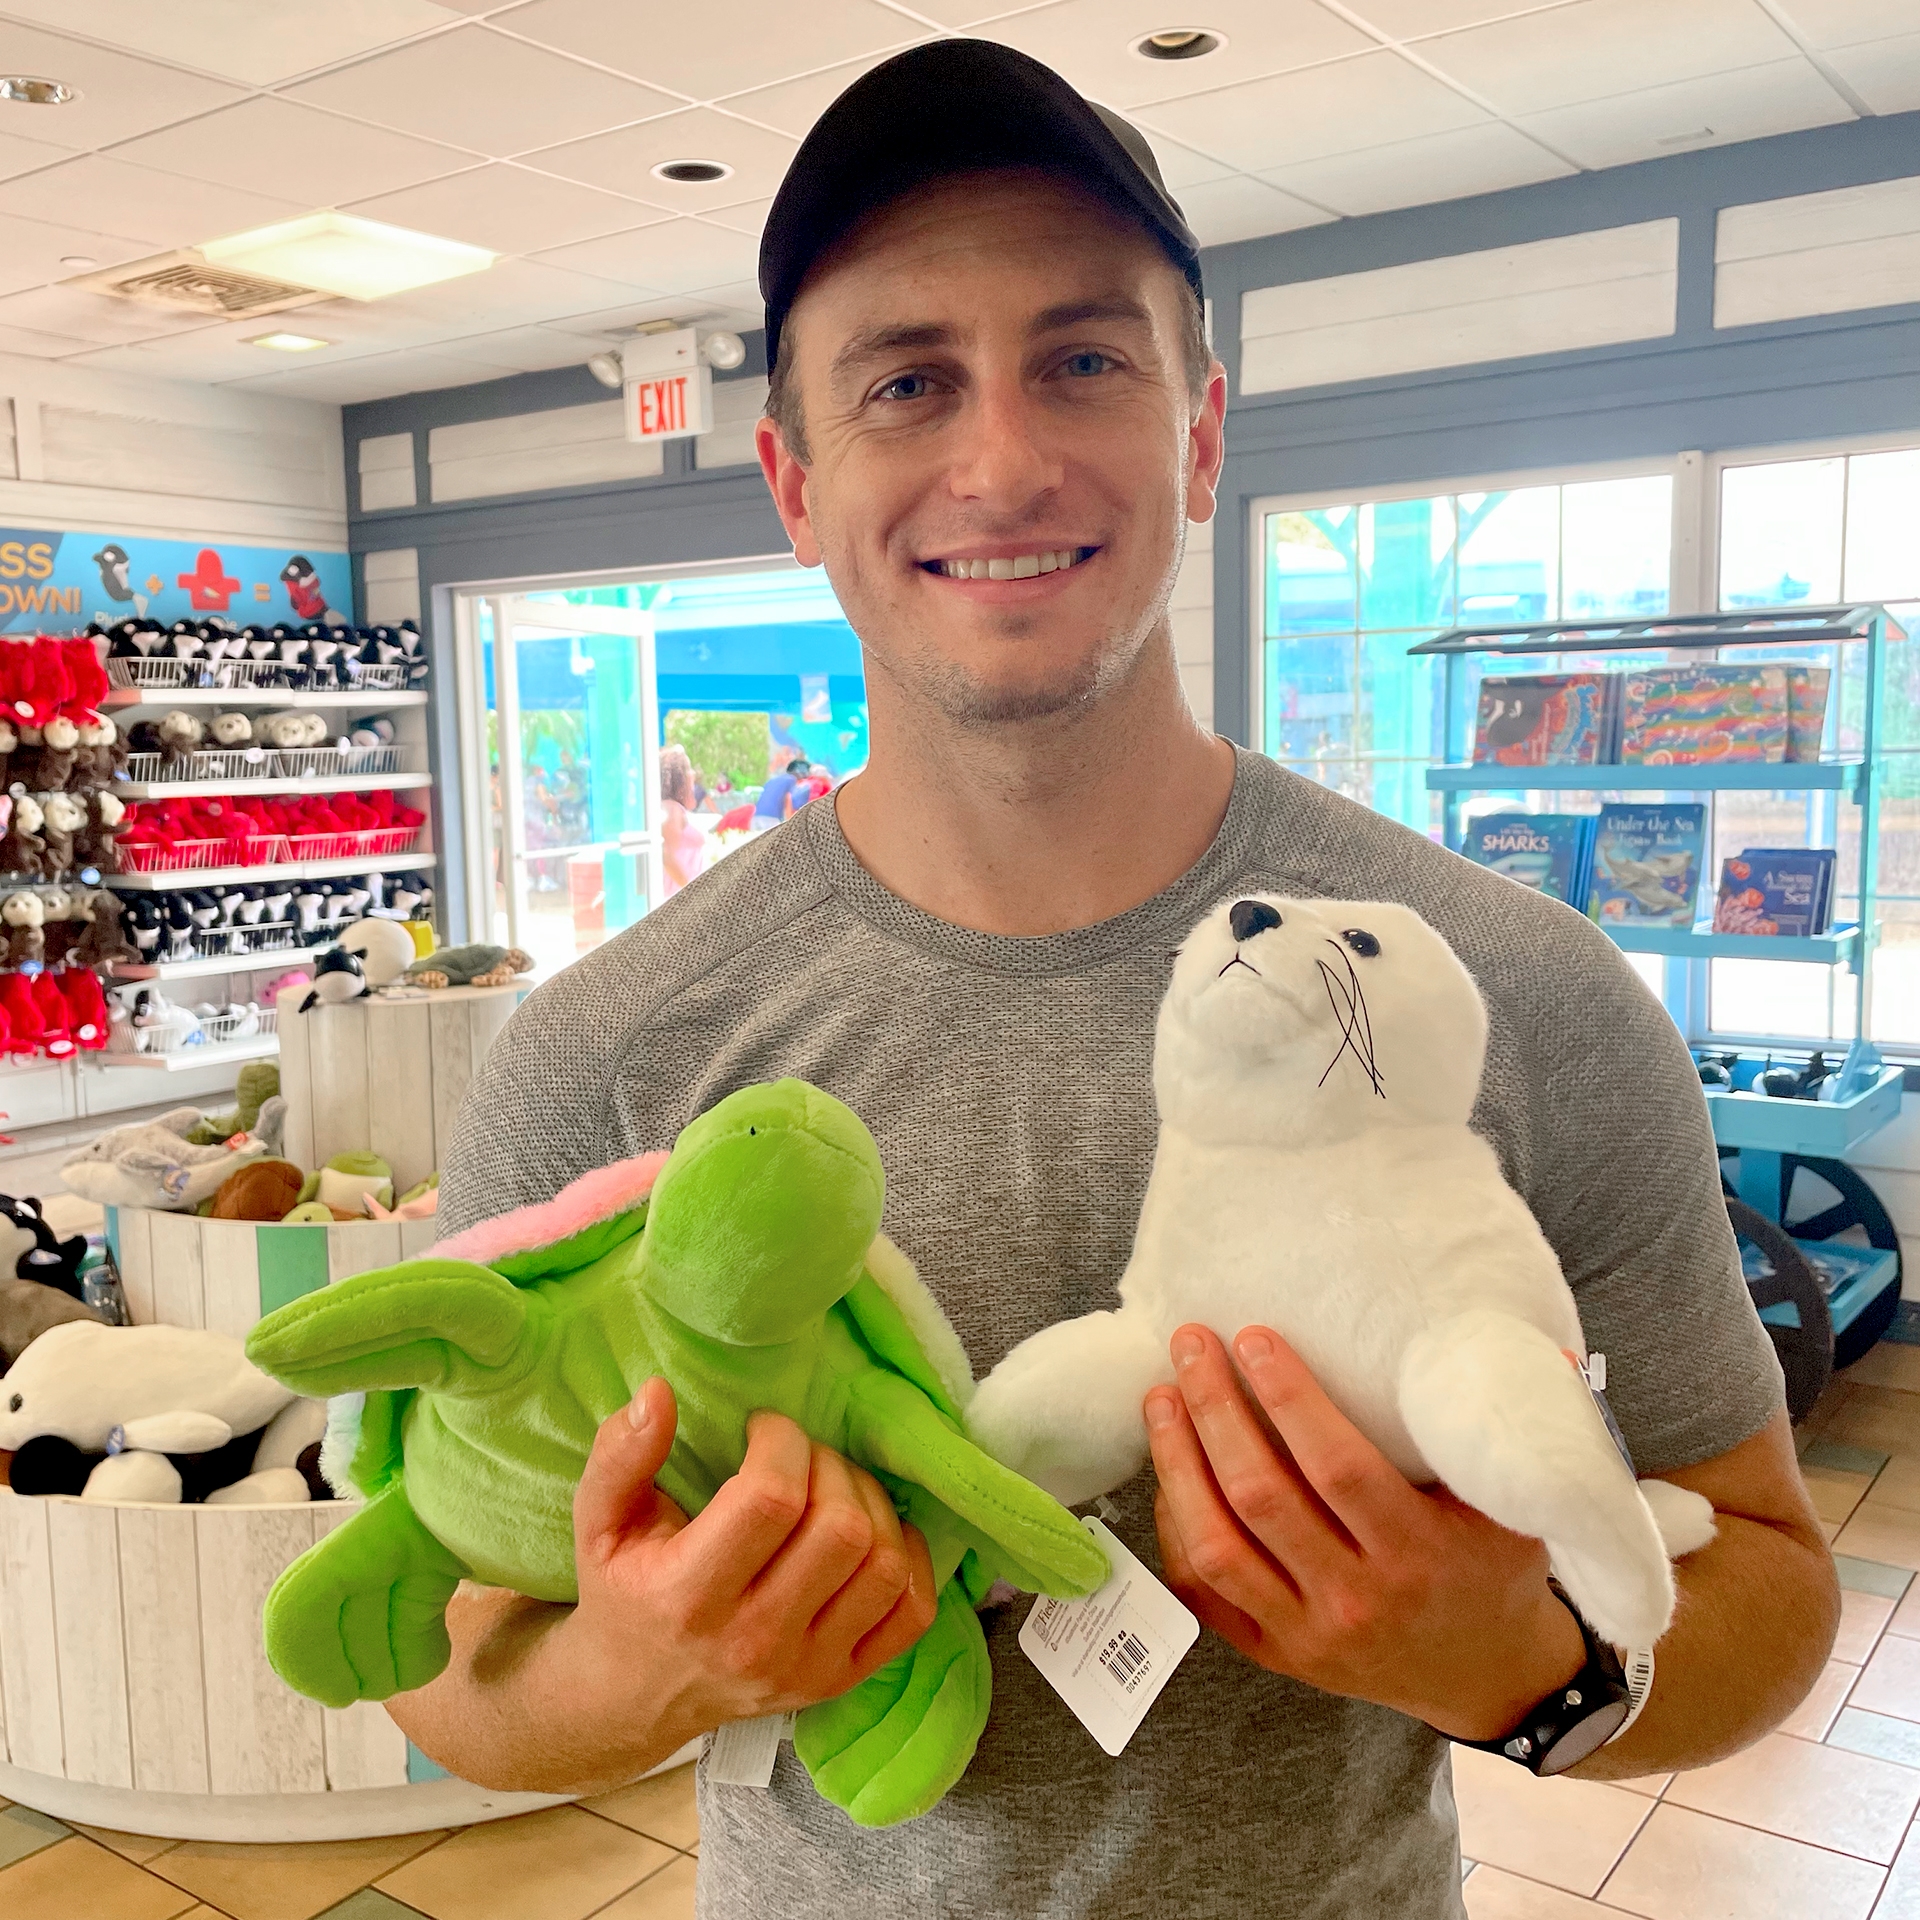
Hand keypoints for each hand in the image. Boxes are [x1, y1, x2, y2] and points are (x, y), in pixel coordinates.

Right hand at [567, 1378, 937, 1751]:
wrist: (634, 1697)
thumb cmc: (621, 1592)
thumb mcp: (599, 1522)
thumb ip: (621, 1455)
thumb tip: (657, 1391)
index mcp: (688, 1596)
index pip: (771, 1498)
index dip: (781, 1441)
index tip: (762, 1429)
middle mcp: (754, 1641)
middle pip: (841, 1529)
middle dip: (828, 1465)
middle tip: (798, 1457)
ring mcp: (805, 1668)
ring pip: (883, 1564)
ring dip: (871, 1502)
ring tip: (832, 1488)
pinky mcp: (841, 1681)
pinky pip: (912, 1613)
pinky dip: (909, 1558)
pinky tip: (876, 1530)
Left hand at [1147, 1325, 1584, 1741]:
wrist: (1488, 1679)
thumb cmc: (1498, 1571)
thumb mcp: (1522, 1507)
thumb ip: (1518, 1429)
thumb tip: (1549, 1346)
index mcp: (1419, 1555)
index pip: (1338, 1469)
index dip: (1290, 1399)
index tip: (1256, 1337)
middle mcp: (1356, 1599)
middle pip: (1262, 1497)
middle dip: (1216, 1411)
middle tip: (1191, 1344)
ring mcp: (1307, 1633)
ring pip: (1218, 1545)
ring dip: (1177, 1464)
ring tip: (1161, 1396)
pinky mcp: (1274, 1653)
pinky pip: (1203, 1591)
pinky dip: (1175, 1528)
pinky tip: (1168, 1471)